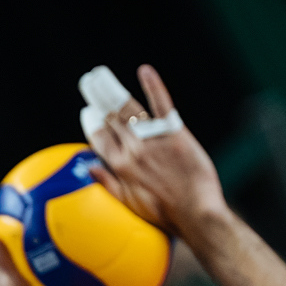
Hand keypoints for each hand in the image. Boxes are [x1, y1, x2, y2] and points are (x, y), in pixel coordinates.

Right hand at [85, 65, 226, 236]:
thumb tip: (90, 167)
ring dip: (112, 90)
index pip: (99, 137)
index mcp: (120, 166)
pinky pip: (162, 105)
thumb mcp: (130, 203)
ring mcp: (153, 140)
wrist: (197, 214)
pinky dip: (153, 86)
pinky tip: (145, 71)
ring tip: (100, 76)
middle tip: (89, 83)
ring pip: (128, 109)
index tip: (88, 112)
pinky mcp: (176, 135)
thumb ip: (108, 183)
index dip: (92, 123)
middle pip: (111, 118)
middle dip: (98, 99)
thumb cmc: (166, 214)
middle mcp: (133, 149)